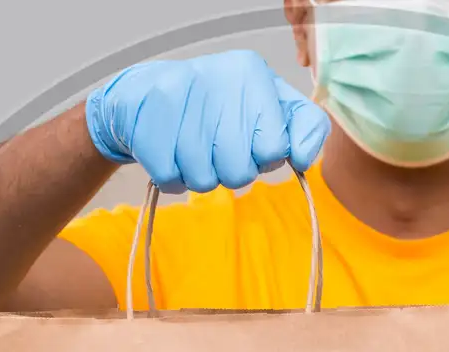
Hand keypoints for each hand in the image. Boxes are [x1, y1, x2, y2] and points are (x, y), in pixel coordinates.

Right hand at [85, 49, 330, 194]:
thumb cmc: (217, 108)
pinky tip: (171, 153)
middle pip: (240, 172)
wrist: (145, 97)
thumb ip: (304, 126)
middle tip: (217, 149)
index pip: (276, 148)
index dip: (264, 157)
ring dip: (199, 176)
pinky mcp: (146, 121)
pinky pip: (171, 179)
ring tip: (192, 149)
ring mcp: (178, 99)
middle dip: (230, 171)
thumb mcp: (269, 106)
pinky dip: (172, 177)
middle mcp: (217, 78)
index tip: (251, 142)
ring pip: (204, 180)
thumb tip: (303, 157)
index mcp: (252, 73)